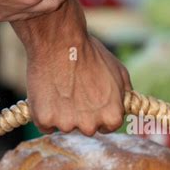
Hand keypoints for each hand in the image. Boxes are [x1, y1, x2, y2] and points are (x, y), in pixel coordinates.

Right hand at [15, 0, 131, 134]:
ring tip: (60, 87)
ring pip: (64, 125)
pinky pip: (45, 124)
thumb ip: (124, 93)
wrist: (60, 42)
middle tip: (74, 90)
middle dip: (82, 113)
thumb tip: (125, 104)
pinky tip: (47, 94)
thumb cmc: (90, 53)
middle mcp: (91, 125)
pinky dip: (44, 113)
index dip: (100, 112)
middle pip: (86, 127)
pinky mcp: (44, 119)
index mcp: (112, 116)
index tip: (92, 101)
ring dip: (62, 113)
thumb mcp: (118, 71)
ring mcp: (66, 124)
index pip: (108, 126)